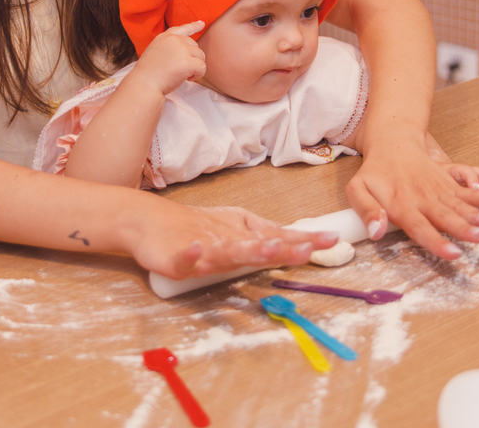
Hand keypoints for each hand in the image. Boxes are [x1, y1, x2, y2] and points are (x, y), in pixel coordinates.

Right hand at [128, 202, 339, 279]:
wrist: (147, 221)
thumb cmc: (193, 227)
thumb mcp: (232, 229)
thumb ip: (262, 235)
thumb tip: (295, 238)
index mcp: (242, 236)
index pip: (278, 238)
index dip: (304, 240)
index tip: (331, 239)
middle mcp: (227, 240)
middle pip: (260, 244)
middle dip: (285, 246)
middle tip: (309, 247)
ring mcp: (203, 248)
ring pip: (228, 250)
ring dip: (249, 249)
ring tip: (270, 248)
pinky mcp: (176, 258)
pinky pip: (184, 259)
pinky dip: (191, 254)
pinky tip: (197, 251)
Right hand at [129, 21, 206, 95]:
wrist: (145, 84)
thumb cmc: (148, 73)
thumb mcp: (155, 52)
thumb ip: (169, 47)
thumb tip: (185, 51)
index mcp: (165, 37)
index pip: (182, 29)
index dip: (193, 26)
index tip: (201, 24)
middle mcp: (175, 40)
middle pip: (195, 45)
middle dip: (192, 58)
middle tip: (180, 70)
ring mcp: (182, 50)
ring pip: (200, 56)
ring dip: (195, 67)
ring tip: (183, 75)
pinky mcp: (188, 62)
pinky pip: (202, 67)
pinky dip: (198, 74)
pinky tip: (187, 79)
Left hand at [345, 128, 478, 259]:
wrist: (393, 143)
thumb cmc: (374, 173)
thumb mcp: (357, 190)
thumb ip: (367, 211)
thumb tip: (376, 233)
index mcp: (402, 205)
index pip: (421, 228)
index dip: (437, 242)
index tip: (452, 253)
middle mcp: (424, 199)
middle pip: (446, 217)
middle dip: (463, 229)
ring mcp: (438, 191)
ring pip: (460, 205)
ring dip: (477, 213)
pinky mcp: (448, 183)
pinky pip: (467, 192)